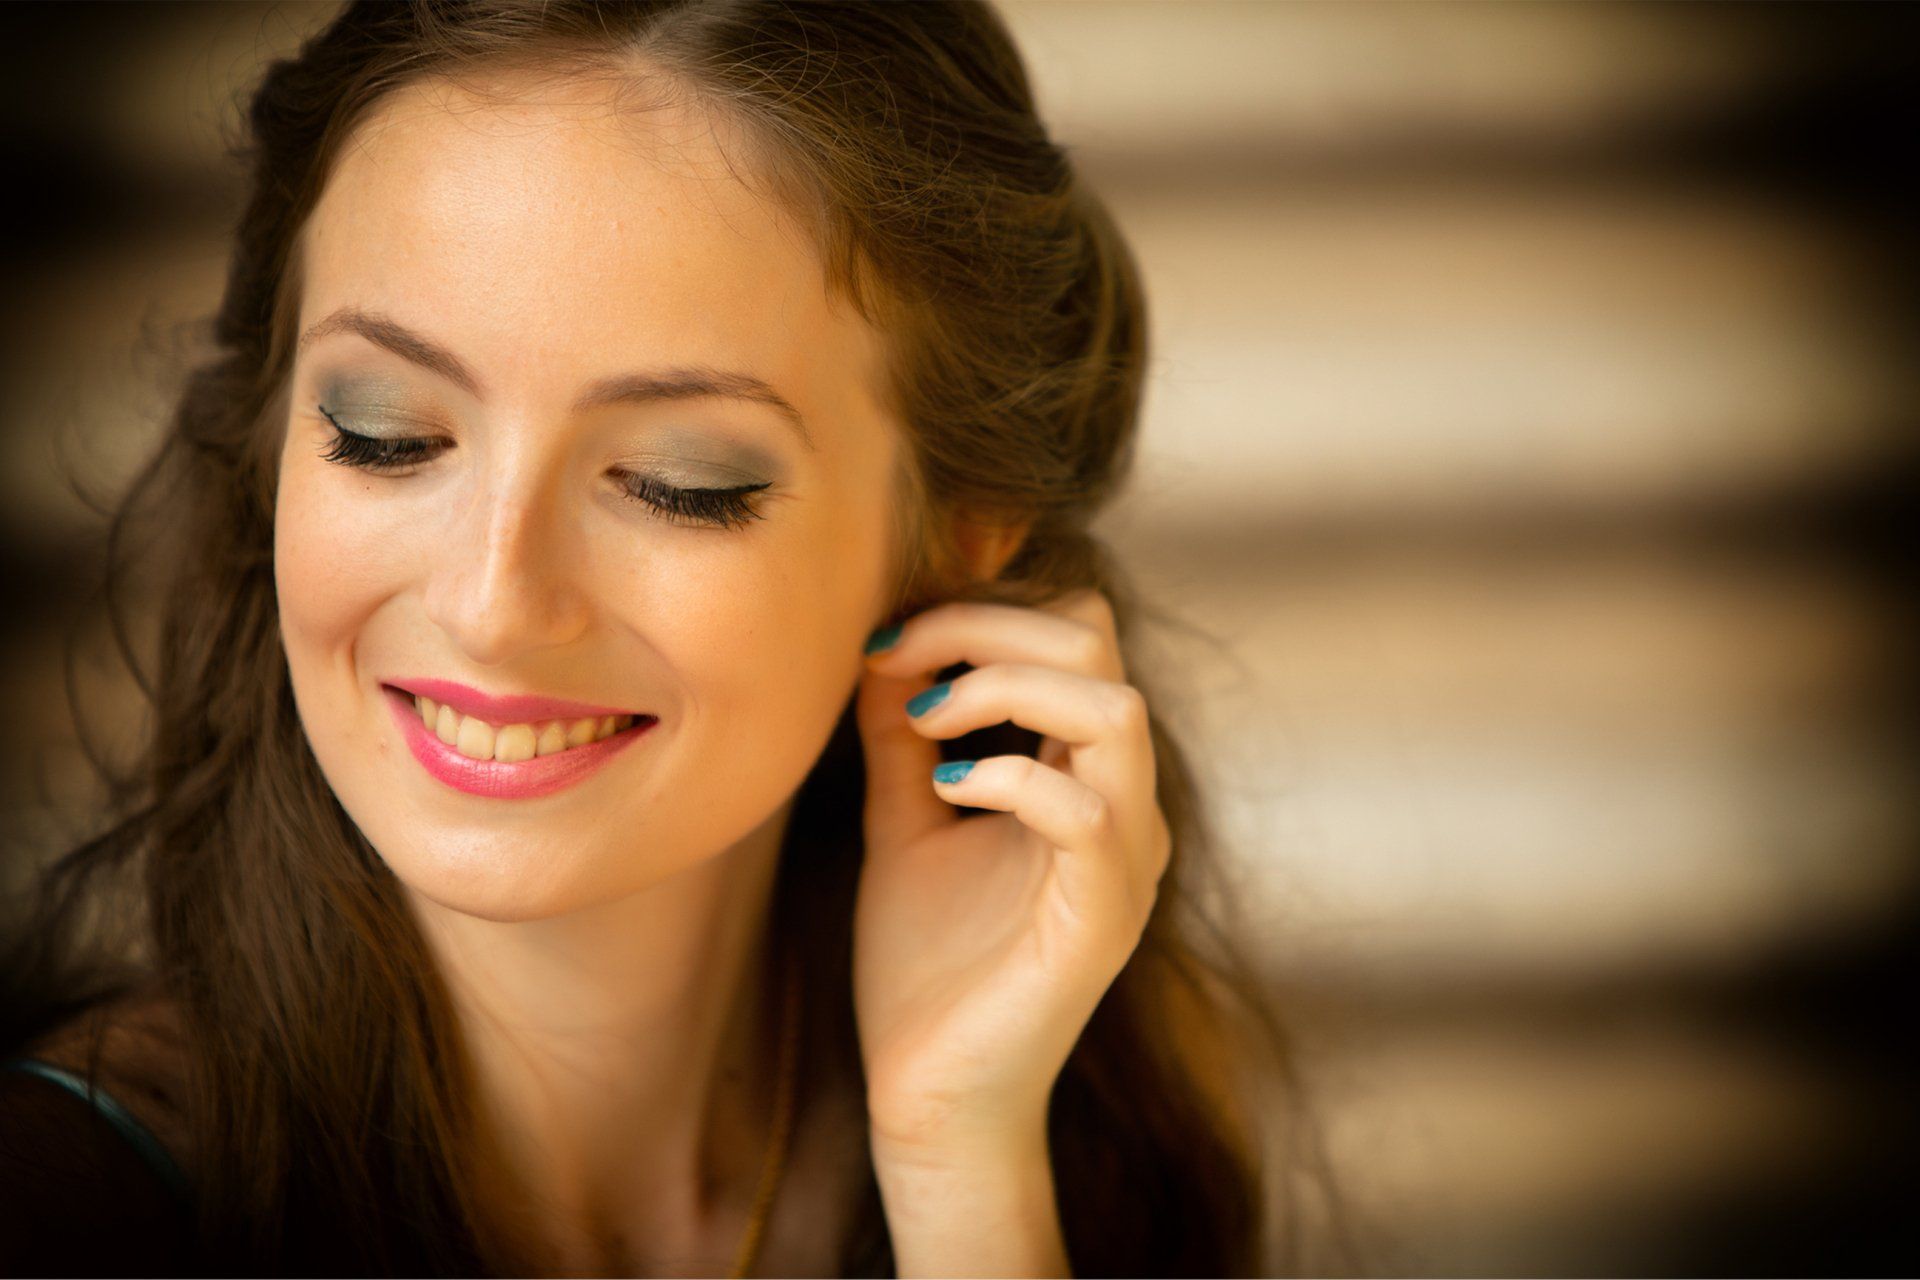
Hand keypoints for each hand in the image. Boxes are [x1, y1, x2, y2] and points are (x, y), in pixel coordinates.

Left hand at [851, 589, 1172, 1158]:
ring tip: (926, 719)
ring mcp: (1126, 860)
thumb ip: (905, 738)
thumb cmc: (927, 963)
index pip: (1078, 637)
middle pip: (1098, 648)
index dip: (986, 612)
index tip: (891, 643)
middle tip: (901, 659)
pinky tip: (942, 790)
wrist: (933, 1093)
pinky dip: (1006, 778)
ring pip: (1114, 711)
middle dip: (988, 627)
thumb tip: (885, 650)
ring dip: (1004, 688)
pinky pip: (1085, 812)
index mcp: (1086, 775)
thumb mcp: (907, 821)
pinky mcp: (1104, 917)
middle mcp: (1125, 805)